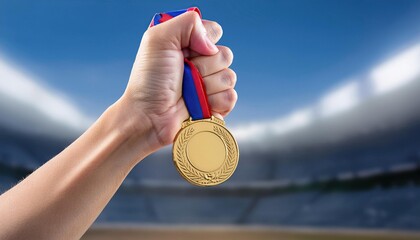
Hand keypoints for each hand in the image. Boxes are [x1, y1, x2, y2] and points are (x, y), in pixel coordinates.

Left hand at [122, 11, 237, 151]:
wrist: (149, 117)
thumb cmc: (148, 81)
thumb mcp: (158, 39)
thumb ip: (187, 22)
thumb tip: (211, 43)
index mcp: (188, 45)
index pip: (214, 32)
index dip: (203, 41)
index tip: (185, 52)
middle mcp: (200, 63)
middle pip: (226, 55)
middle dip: (204, 66)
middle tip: (184, 74)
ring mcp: (209, 85)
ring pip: (229, 77)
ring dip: (208, 86)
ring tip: (188, 92)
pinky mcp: (215, 105)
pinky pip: (231, 97)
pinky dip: (215, 101)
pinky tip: (199, 105)